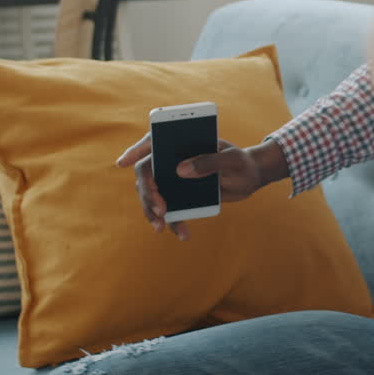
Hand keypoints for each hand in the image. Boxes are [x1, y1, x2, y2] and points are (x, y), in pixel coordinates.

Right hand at [116, 134, 287, 240]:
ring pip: (152, 194)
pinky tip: (182, 233)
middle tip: (160, 209)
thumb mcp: (231, 160)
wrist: (250, 178)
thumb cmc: (240, 162)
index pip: (152, 141)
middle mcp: (172, 159)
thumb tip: (180, 170)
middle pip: (147, 173)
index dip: (135, 151)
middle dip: (147, 192)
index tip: (123, 163)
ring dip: (152, 211)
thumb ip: (210, 161)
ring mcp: (174, 177)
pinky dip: (172, 222)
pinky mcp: (180, 194)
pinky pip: (169, 209)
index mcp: (182, 141)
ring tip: (161, 227)